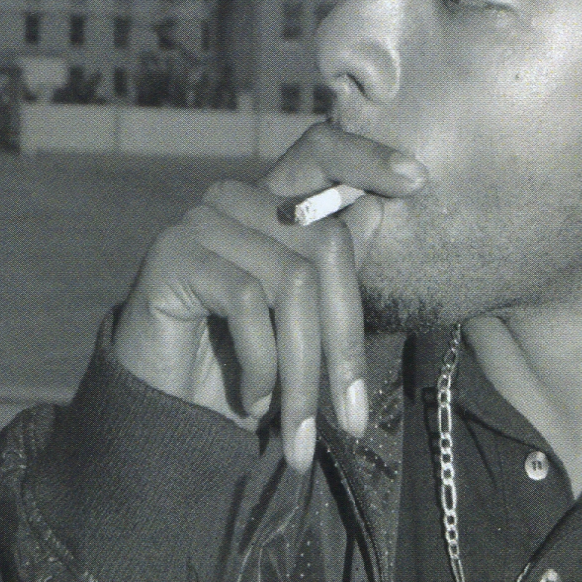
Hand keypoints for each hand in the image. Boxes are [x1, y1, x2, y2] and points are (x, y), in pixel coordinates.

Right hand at [111, 123, 426, 468]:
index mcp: (268, 207)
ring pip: (292, 283)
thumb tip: (377, 209)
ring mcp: (200, 224)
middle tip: (352, 420)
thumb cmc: (238, 371)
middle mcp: (232, 201)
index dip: (366, 157)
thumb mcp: (302, 325)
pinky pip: (247, 302)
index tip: (418, 181)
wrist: (162, 416)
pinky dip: (261, 364)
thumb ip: (335, 272)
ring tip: (299, 429)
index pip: (320, 151)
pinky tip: (252, 401)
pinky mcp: (173, 255)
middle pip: (324, 245)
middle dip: (344, 343)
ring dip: (303, 372)